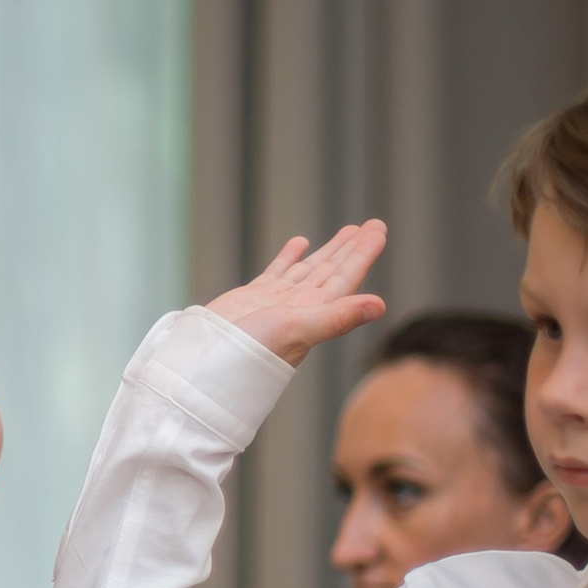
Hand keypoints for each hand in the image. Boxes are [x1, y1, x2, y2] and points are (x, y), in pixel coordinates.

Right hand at [207, 222, 388, 365]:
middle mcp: (301, 306)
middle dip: (352, 248)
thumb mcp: (298, 329)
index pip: (346, 277)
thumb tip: (380, 306)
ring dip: (329, 251)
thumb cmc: (251, 352)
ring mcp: (277, 301)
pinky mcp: (253, 297)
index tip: (378, 230)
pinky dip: (290, 257)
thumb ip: (338, 317)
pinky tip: (300, 243)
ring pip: (310, 269)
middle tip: (372, 225)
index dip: (364, 253)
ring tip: (348, 231)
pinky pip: (279, 271)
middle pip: (334, 270)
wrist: (207, 362)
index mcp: (316, 311)